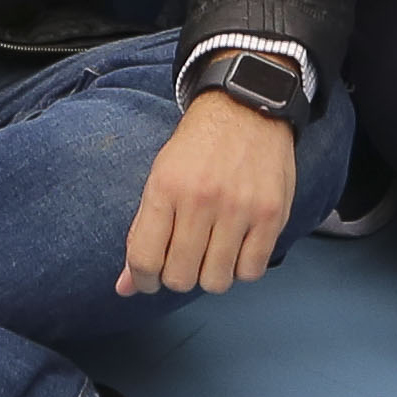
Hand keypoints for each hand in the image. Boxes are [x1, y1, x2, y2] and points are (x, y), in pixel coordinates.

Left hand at [117, 89, 298, 295]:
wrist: (245, 110)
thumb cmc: (199, 148)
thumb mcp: (159, 178)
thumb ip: (142, 233)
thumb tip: (125, 287)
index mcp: (166, 188)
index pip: (145, 259)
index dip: (142, 281)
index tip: (147, 280)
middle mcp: (202, 199)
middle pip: (180, 277)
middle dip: (176, 278)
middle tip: (182, 261)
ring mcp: (240, 208)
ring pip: (217, 282)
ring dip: (210, 275)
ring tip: (211, 253)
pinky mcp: (271, 215)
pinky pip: (251, 271)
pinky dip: (241, 269)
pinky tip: (236, 249)